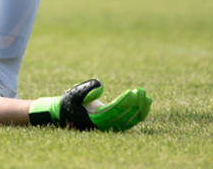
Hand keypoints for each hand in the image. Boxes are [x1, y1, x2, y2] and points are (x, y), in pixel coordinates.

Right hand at [28, 79, 151, 130]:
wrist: (65, 114)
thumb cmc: (69, 103)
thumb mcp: (74, 94)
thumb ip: (86, 90)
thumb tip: (100, 87)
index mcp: (95, 119)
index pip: (114, 111)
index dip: (124, 102)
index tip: (133, 92)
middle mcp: (105, 125)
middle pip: (124, 117)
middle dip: (135, 105)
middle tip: (142, 92)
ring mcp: (110, 125)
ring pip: (129, 120)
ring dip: (140, 109)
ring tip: (147, 98)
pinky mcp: (113, 123)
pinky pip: (129, 120)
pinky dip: (139, 113)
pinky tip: (146, 104)